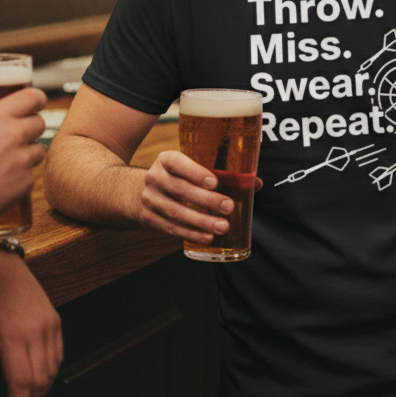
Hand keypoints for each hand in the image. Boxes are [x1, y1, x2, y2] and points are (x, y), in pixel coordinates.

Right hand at [0, 89, 46, 251]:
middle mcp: (14, 135)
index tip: (34, 105)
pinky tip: (2, 181)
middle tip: (15, 137)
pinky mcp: (26, 181)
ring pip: (38, 150)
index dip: (36, 101)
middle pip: (39, 123)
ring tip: (5, 162)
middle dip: (30, 129)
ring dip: (27, 154)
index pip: (33, 97)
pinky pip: (31, 175)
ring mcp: (22, 159)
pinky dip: (20, 177)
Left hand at [0, 247, 61, 396]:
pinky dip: (51, 370)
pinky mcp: (54, 318)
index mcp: (11, 334)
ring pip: (53, 367)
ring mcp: (49, 323)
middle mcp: (35, 330)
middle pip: (41, 378)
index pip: (21, 381)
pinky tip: (39, 377)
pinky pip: (58, 351)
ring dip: (42, 388)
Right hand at [138, 150, 259, 244]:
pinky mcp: (148, 218)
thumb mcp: (191, 167)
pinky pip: (170, 227)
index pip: (178, 163)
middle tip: (228, 207)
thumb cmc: (178, 177)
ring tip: (222, 227)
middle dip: (206, 200)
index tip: (215, 182)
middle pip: (180, 189)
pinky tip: (207, 237)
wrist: (139, 192)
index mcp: (167, 159)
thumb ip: (222, 173)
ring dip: (201, 221)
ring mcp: (149, 199)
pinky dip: (190, 233)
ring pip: (175, 212)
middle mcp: (154, 177)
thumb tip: (256, 183)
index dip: (195, 172)